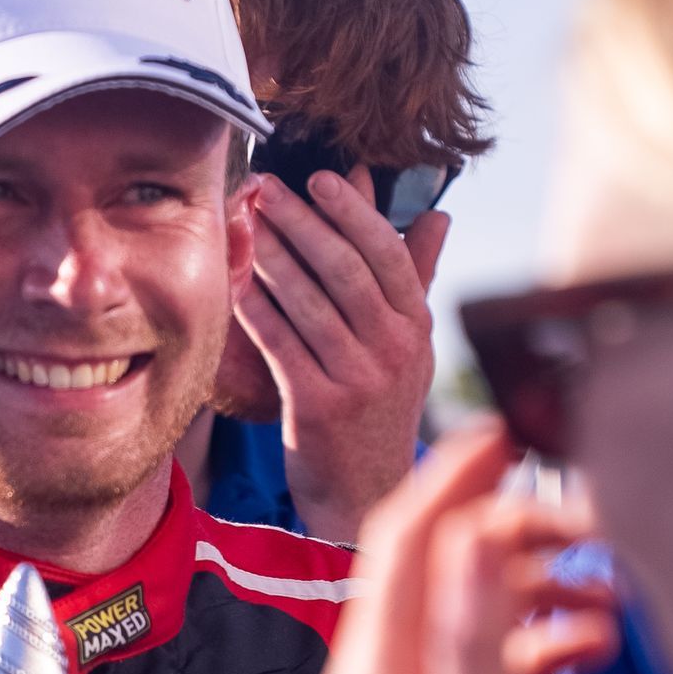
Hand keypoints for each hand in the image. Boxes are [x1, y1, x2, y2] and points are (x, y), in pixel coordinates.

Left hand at [232, 165, 449, 544]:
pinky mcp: (317, 407)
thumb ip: (416, 279)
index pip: (387, 254)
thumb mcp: (410, 348)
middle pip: (343, 269)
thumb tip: (437, 214)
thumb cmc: (379, 412)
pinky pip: (279, 342)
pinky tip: (235, 282)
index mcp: (418, 327)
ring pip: (307, 301)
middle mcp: (394, 351)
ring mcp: (357, 380)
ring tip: (246, 225)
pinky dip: (255, 308)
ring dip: (271, 257)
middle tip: (266, 190)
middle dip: (301, 222)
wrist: (365, 495)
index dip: (352, 211)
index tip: (321, 178)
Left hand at [323, 420, 619, 673]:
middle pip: (450, 561)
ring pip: (487, 603)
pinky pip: (514, 656)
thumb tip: (467, 535)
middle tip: (596, 523)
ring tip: (609, 591)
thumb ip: (468, 648)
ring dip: (546, 582)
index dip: (453, 475)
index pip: (403, 540)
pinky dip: (556, 635)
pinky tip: (597, 646)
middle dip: (519, 529)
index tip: (511, 429)